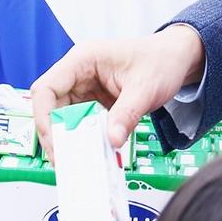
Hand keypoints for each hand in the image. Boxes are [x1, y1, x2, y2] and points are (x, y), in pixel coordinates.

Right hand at [31, 23, 205, 155]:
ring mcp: (85, 88)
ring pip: (63, 117)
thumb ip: (127, 114)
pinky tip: (91, 153)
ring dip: (69, 139)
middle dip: (55, 134)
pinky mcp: (94, 101)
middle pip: (50, 106)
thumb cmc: (161, 61)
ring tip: (77, 161)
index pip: (46, 88)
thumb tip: (111, 140)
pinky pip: (81, 122)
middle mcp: (78, 73)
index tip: (54, 141)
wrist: (177, 59)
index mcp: (83, 59)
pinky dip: (84, 138)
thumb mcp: (145, 88)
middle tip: (65, 160)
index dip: (44, 117)